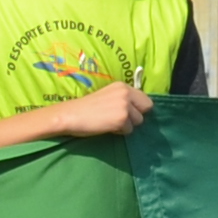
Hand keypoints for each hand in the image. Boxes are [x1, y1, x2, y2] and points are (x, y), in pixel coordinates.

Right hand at [39, 81, 154, 141]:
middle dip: (136, 116)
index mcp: (122, 86)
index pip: (145, 98)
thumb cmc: (86, 108)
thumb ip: (122, 98)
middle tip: (120, 119)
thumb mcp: (108, 96)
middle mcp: (126, 93)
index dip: (138, 108)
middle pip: (146, 108)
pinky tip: (107, 127)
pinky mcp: (122, 119)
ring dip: (127, 125)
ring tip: (110, 122)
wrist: (71, 115)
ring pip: (139, 121)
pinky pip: (129, 130)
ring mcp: (125, 106)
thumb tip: (138, 110)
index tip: (128, 112)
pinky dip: (120, 132)